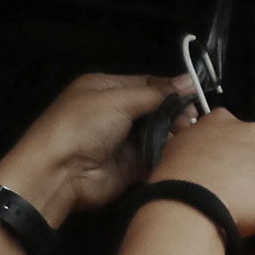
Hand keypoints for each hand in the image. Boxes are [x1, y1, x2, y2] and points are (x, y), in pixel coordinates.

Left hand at [0, 73, 186, 226]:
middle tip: (192, 120)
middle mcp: (115, 112)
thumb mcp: (117, 100)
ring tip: (188, 136)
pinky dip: (167, 156)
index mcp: (107, 88)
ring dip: (173, 135)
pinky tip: (180, 154)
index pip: (147, 84)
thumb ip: (155, 93)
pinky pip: (154, 158)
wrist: (59, 172)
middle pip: (155, 109)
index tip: (195, 95)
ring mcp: (122, 140)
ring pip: (158, 134)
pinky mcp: (129, 167)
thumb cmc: (81, 126)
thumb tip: (188, 81)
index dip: (171, 89)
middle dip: (175, 113)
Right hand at [156, 108, 254, 237]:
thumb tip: (198, 157)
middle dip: (246, 174)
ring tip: (237, 210)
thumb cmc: (177, 179)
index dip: (228, 157)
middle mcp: (250, 132)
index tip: (221, 171)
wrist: (192, 202)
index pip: (232, 134)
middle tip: (229, 194)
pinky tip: (249, 223)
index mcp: (222, 120)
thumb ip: (195, 145)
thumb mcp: (177, 147)